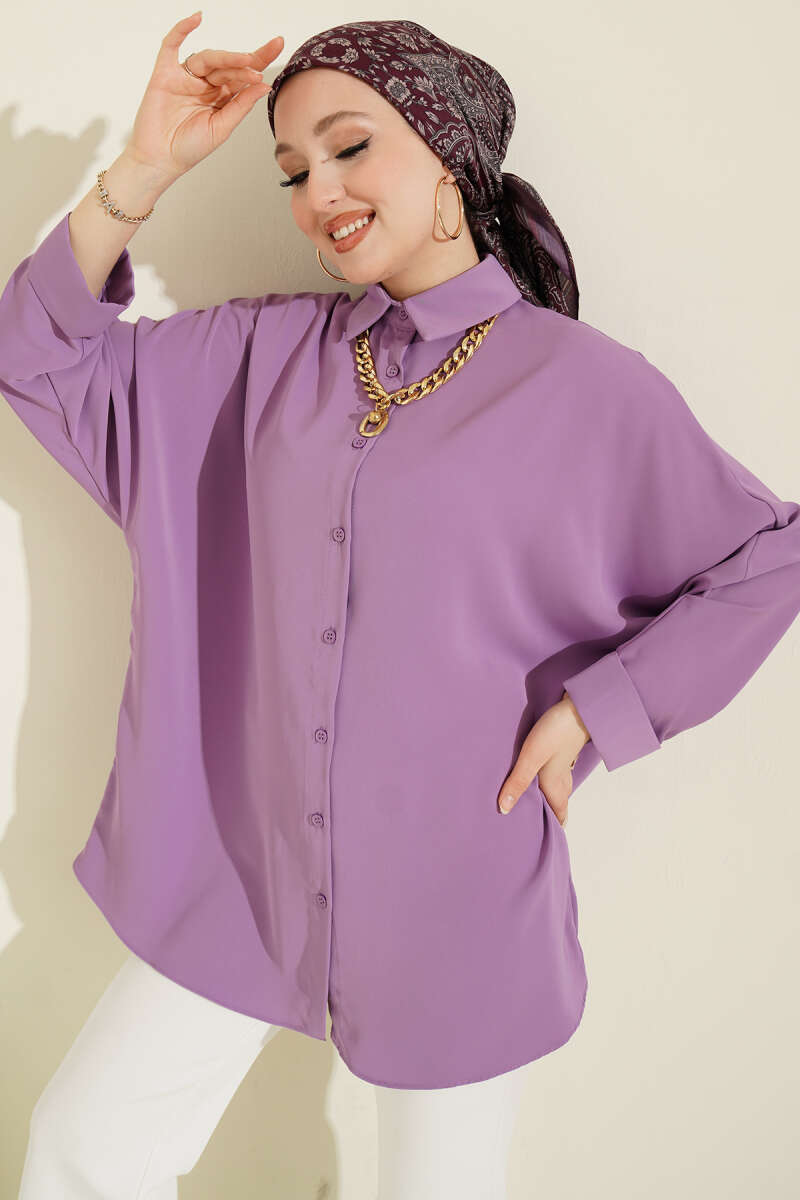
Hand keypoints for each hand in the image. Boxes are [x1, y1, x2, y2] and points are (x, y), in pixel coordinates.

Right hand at [124, 14, 283, 182]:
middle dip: (246, 61)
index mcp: (222, 98)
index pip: (243, 74)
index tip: (278, 45)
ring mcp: (186, 77)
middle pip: (228, 65)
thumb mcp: (222, 128)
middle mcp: (205, 84)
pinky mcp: (165, 73)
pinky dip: (182, 29)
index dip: (260, 60)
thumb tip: (262, 85)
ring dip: (227, 57)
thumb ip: (241, 105)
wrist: (160, 160)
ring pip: (208, 58)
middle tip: (264, 57)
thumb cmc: (189, 148)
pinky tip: (197, 19)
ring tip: (245, 61)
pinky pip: (171, 45)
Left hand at [497, 691, 590, 825]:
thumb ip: (517, 782)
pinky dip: (542, 785)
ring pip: (554, 792)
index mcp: (555, 788)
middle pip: (556, 808)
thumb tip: (504, 810)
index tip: (537, 842)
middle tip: (526, 828)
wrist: (578, 707)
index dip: (550, 831)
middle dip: (544, 819)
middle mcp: (561, 781)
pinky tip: (530, 779)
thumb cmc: (556, 732)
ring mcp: (562, 768)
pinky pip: (551, 778)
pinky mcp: (559, 755)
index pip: (558, 818)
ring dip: (542, 801)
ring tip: (524, 807)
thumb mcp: (531, 758)